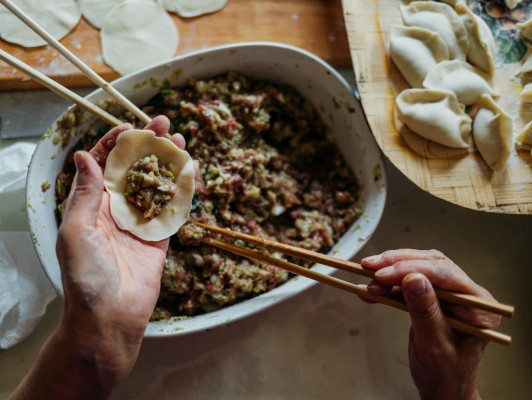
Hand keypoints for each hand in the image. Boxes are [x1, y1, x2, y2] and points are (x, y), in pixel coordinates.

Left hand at [10, 116, 189, 399]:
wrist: (110, 317)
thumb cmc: (85, 276)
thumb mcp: (76, 230)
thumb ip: (86, 193)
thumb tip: (86, 155)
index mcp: (91, 204)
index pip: (104, 165)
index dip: (116, 143)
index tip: (131, 127)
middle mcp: (115, 210)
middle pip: (134, 169)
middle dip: (148, 146)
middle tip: (165, 125)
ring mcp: (139, 222)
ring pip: (156, 184)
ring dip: (168, 162)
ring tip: (181, 142)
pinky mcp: (159, 237)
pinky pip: (173, 208)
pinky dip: (182, 189)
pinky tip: (191, 172)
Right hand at [361, 249, 500, 399]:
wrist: (442, 388)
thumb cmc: (445, 374)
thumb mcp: (434, 345)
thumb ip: (425, 311)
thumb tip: (413, 279)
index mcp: (478, 305)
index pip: (445, 274)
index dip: (412, 269)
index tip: (384, 274)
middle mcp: (467, 294)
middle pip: (430, 265)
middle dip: (397, 265)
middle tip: (370, 268)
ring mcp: (450, 294)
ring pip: (417, 269)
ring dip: (390, 272)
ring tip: (369, 280)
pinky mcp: (433, 296)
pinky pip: (409, 282)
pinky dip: (389, 284)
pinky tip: (372, 289)